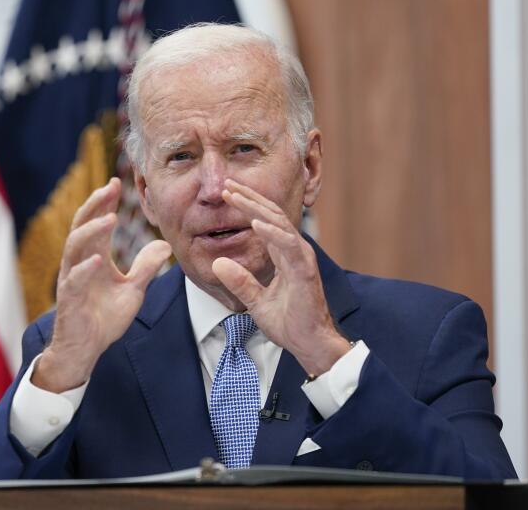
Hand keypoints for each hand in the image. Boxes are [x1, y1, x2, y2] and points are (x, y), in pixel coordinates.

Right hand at [33, 178, 170, 392]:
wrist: (86, 349)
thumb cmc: (104, 318)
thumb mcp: (133, 289)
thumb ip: (146, 267)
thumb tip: (164, 244)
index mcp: (94, 256)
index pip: (98, 221)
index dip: (106, 202)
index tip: (119, 182)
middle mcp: (80, 262)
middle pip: (83, 224)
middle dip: (96, 205)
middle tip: (111, 187)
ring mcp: (72, 278)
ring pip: (75, 246)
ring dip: (92, 231)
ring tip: (110, 219)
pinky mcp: (69, 299)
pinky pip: (74, 280)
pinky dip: (85, 268)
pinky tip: (97, 259)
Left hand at [211, 179, 349, 375]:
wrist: (309, 344)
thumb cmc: (289, 323)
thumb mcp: (255, 301)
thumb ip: (240, 282)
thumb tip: (218, 264)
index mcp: (284, 255)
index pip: (265, 221)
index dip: (247, 206)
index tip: (227, 193)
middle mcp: (294, 251)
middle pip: (271, 214)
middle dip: (249, 198)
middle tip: (227, 184)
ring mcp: (301, 258)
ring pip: (279, 223)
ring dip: (256, 207)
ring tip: (235, 195)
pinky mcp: (305, 270)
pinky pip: (288, 245)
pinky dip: (272, 232)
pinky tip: (255, 223)